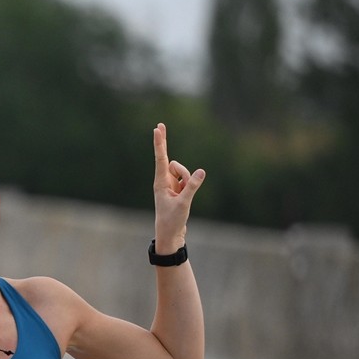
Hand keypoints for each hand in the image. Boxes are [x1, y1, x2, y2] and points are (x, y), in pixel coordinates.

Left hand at [152, 123, 205, 249]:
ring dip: (187, 179)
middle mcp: (163, 180)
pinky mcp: (177, 187)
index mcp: (160, 182)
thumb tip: (201, 171)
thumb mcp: (184, 203)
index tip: (157, 129)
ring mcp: (170, 183)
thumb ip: (192, 186)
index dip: (160, 143)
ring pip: (183, 171)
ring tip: (182, 195)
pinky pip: (187, 178)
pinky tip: (184, 197)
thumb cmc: (172, 219)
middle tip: (159, 124)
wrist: (170, 233)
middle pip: (169, 159)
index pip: (161, 158)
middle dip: (164, 145)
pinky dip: (190, 184)